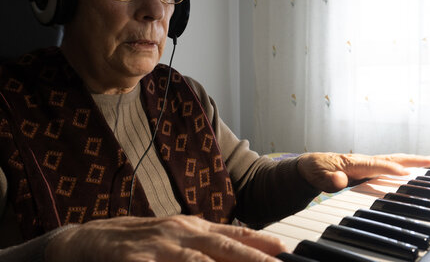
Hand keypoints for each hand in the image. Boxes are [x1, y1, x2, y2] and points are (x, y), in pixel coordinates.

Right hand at [45, 215, 285, 261]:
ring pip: (196, 260)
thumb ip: (207, 244)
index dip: (259, 242)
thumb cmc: (141, 241)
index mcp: (191, 227)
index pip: (232, 234)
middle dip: (253, 258)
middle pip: (222, 246)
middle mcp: (179, 232)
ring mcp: (157, 247)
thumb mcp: (177, 237)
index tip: (285, 250)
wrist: (89, 239)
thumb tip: (243, 246)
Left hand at [297, 153, 429, 191]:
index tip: (405, 174)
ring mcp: (367, 163)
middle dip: (411, 160)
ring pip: (392, 160)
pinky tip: (412, 171)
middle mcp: (363, 161)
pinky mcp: (367, 168)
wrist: (310, 165)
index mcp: (354, 163)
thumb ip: (329, 180)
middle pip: (391, 158)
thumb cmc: (315, 170)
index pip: (376, 165)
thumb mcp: (318, 177)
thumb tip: (339, 179)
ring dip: (411, 161)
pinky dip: (402, 166)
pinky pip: (388, 166)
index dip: (390, 170)